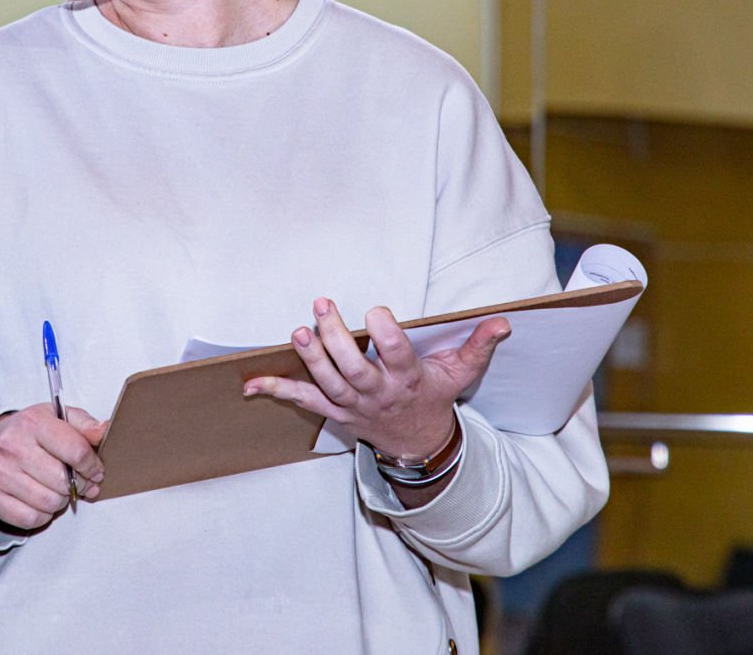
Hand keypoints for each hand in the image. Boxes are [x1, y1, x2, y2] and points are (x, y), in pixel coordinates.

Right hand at [0, 403, 106, 529]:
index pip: (76, 451)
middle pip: (63, 481)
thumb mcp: (60, 418)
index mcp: (33, 422)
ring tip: (57, 489)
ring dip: (61, 500)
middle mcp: (12, 446)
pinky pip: (31, 518)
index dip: (92, 466)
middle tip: (79, 483)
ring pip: (49, 503)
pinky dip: (42, 515)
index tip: (95, 471)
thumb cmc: (31, 432)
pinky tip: (40, 500)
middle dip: (79, 486)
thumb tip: (103, 431)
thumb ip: (85, 424)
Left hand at [243, 298, 509, 460]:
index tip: (376, 310)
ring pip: (328, 383)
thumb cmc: (435, 398)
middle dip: (336, 339)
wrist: (418, 446)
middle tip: (322, 305)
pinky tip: (249, 383)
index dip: (386, 335)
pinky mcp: (333, 411)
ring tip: (298, 330)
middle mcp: (377, 393)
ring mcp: (352, 404)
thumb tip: (504, 321)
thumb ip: (478, 346)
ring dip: (311, 358)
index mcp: (407, 379)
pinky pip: (302, 400)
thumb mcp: (460, 374)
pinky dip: (275, 390)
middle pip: (353, 369)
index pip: (397, 356)